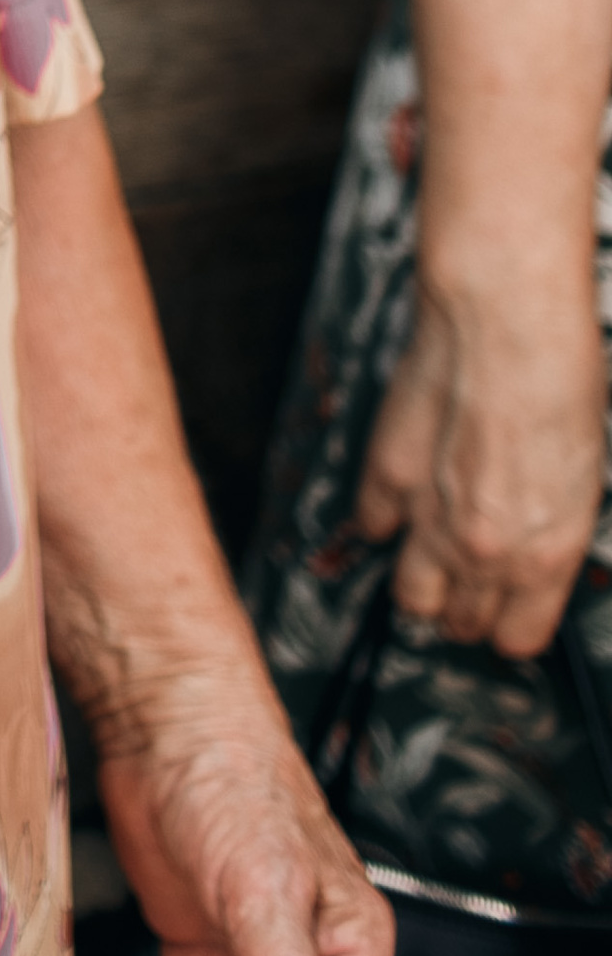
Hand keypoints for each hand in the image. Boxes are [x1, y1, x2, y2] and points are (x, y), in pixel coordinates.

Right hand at [356, 276, 605, 655]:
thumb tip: (531, 542)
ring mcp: (429, 517)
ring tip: (432, 554)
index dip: (512, 625)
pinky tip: (403, 499)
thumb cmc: (558, 376)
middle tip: (470, 579)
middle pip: (460, 622)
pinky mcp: (385, 477)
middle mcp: (486, 549)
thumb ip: (548, 526)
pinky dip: (384, 519)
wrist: (504, 318)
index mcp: (547, 553)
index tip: (509, 612)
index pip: (518, 637)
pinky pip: (371, 526)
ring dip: (421, 582)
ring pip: (410, 596)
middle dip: (466, 607)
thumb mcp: (584, 472)